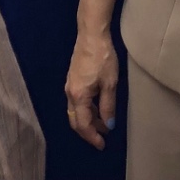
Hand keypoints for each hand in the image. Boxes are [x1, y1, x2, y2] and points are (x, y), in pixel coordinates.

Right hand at [65, 28, 119, 149]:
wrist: (91, 35)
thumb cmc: (102, 58)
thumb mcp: (110, 83)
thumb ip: (108, 106)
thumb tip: (108, 125)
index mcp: (78, 96)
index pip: (83, 125)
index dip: (92, 137)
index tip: (102, 145)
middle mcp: (70, 93)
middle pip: (75, 121)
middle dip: (87, 132)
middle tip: (101, 138)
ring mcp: (69, 86)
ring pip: (75, 112)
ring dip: (87, 121)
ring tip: (103, 124)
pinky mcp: (72, 80)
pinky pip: (76, 103)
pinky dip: (85, 110)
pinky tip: (97, 108)